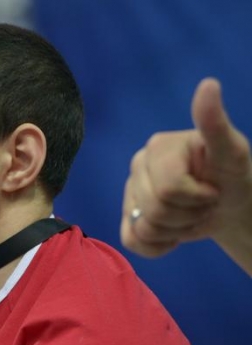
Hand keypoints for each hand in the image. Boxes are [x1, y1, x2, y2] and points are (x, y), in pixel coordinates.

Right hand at [122, 78, 251, 257]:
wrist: (230, 206)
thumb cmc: (232, 176)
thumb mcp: (232, 151)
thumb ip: (215, 122)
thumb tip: (208, 83)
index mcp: (158, 147)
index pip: (170, 188)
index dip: (198, 198)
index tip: (212, 189)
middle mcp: (137, 166)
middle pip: (156, 210)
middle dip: (188, 215)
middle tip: (203, 204)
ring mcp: (129, 193)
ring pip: (144, 228)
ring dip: (176, 230)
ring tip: (190, 215)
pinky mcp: (126, 218)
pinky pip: (132, 241)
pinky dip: (157, 246)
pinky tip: (173, 234)